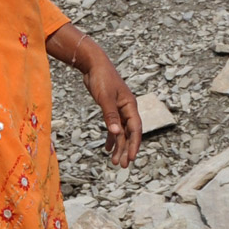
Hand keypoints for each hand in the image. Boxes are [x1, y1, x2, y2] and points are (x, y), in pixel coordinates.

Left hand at [81, 53, 141, 167]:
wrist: (93, 64)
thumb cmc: (101, 78)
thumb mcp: (105, 97)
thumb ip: (110, 115)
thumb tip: (116, 133)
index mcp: (130, 105)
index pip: (135, 129)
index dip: (134, 144)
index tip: (131, 158)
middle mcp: (127, 109)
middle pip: (129, 133)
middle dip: (126, 149)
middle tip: (122, 165)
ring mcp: (119, 109)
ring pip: (121, 132)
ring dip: (118, 146)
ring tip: (114, 161)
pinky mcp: (110, 108)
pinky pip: (113, 126)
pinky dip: (111, 137)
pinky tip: (108, 147)